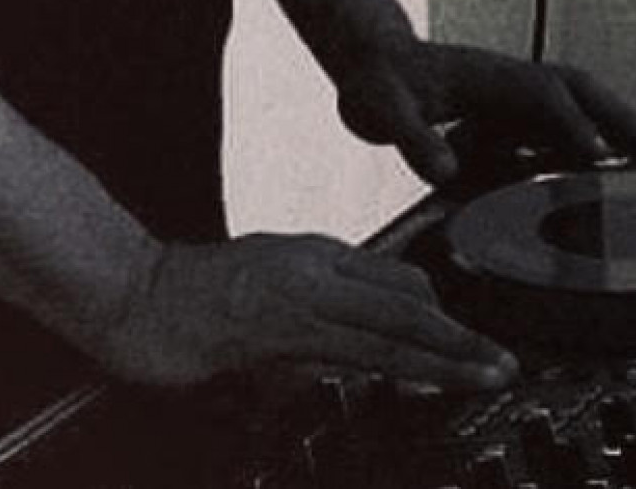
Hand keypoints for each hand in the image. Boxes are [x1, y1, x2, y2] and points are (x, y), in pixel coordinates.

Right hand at [101, 233, 516, 392]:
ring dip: (440, 351)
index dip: (438, 316)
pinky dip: (387, 362)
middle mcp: (309, 270)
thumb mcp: (257, 297)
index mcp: (308, 258)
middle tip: (504, 363)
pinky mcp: (271, 329)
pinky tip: (415, 377)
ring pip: (384, 325)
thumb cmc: (188, 298)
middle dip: (457, 337)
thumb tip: (350, 351)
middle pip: (401, 304)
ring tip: (483, 372)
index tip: (475, 343)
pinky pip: (344, 348)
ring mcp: (292, 298)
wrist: (131, 291)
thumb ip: (305, 317)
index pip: (391, 283)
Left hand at [334, 38, 635, 187]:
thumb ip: (412, 139)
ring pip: (569, 101)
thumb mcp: (382, 109)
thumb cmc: (376, 77)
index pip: (542, 97)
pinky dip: (577, 135)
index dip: (572, 124)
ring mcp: (505, 91)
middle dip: (613, 113)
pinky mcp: (500, 107)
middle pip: (573, 88)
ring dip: (605, 121)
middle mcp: (503, 80)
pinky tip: (586, 166)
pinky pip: (550, 119)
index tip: (599, 154)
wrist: (367, 55)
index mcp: (483, 78)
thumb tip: (444, 170)